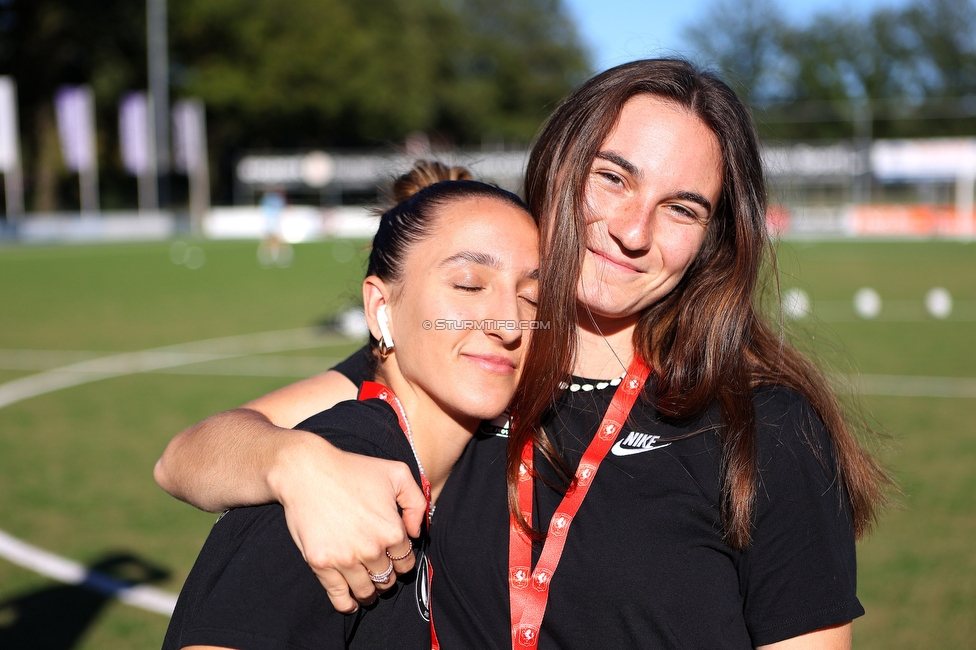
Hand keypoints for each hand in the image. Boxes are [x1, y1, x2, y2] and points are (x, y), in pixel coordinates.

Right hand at [271, 434, 426, 611]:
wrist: (307, 471)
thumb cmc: (351, 469)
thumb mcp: (397, 473)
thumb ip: (416, 502)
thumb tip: (416, 532)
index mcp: (392, 530)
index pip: (406, 562)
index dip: (402, 562)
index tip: (395, 560)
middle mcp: (371, 549)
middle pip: (387, 578)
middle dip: (386, 576)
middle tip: (379, 571)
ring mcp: (345, 559)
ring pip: (366, 590)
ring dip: (369, 592)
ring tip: (368, 590)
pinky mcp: (321, 564)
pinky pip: (339, 595)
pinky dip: (347, 604)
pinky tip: (351, 603)